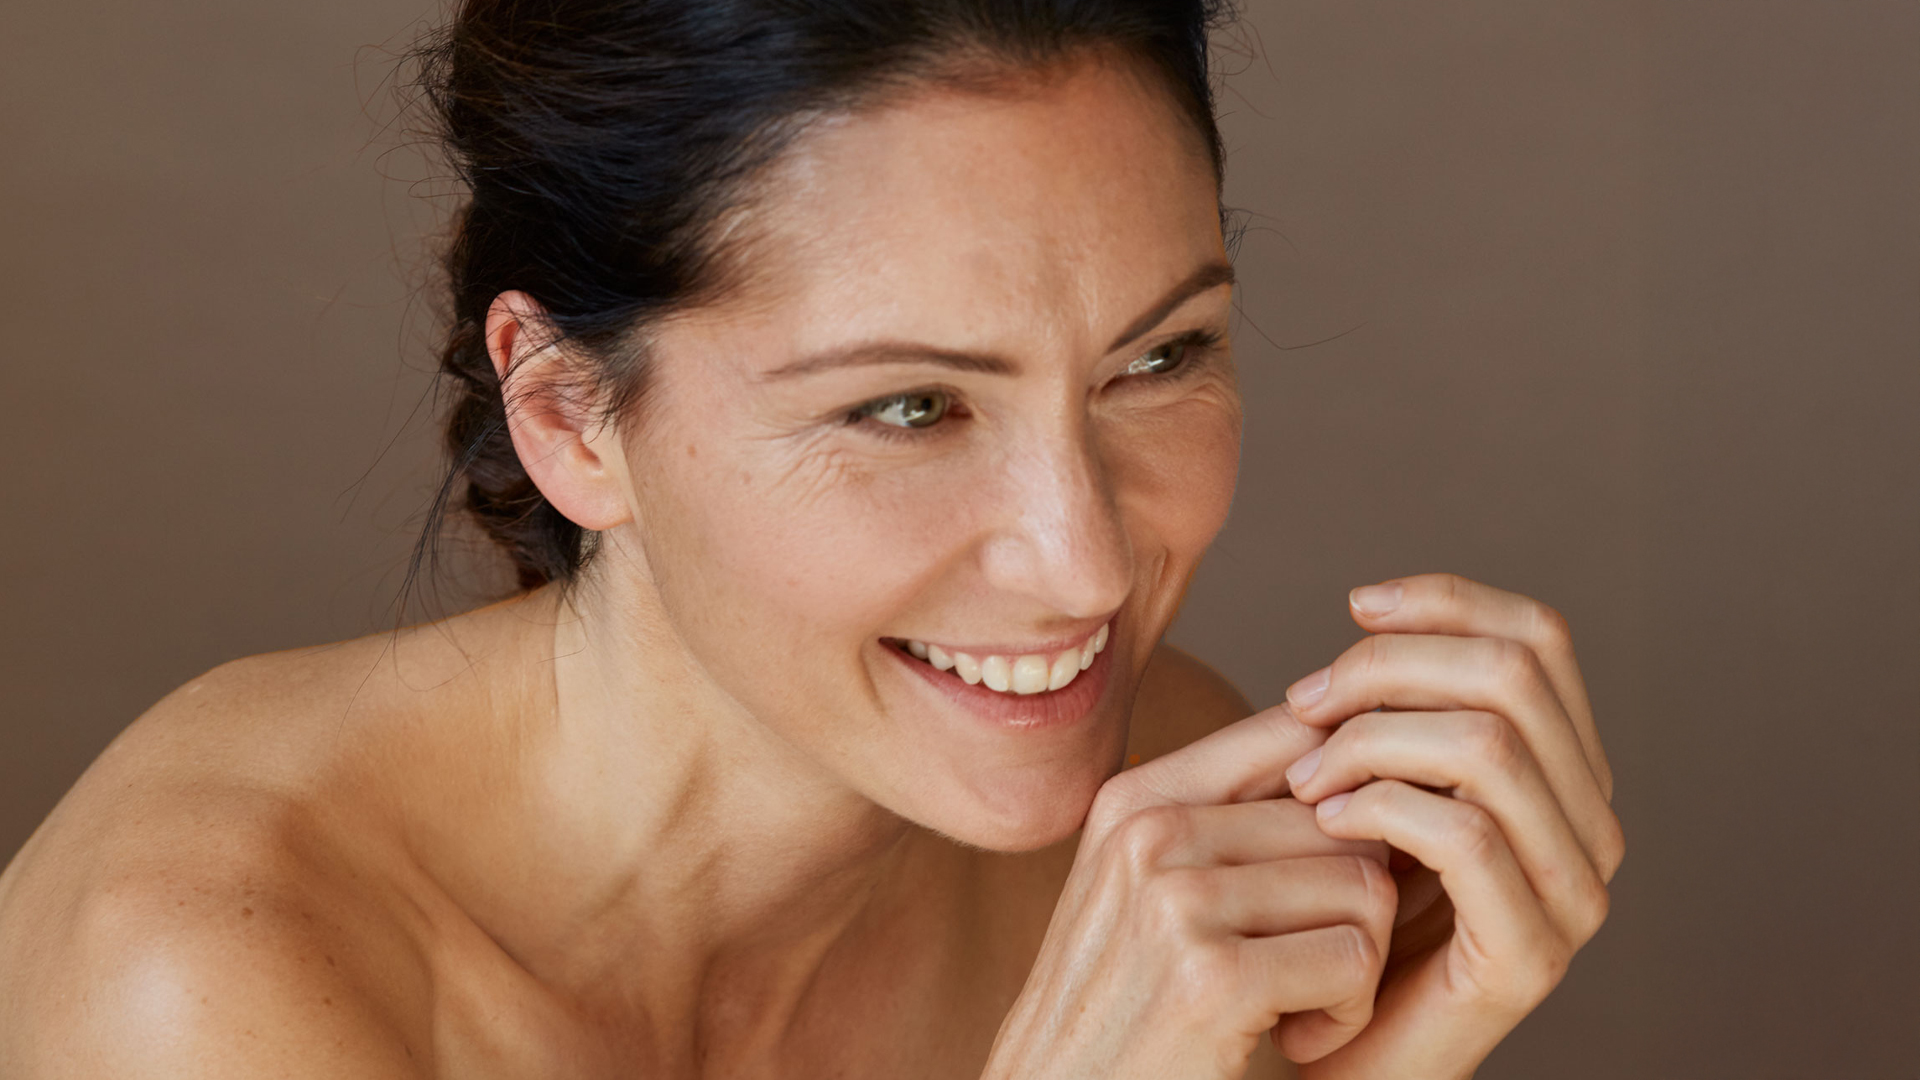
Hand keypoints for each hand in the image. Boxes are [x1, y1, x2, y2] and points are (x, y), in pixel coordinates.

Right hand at [982, 706, 1398, 1079]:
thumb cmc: (1123, 1005)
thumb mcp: (1147, 887)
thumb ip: (1228, 816)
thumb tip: (1352, 743)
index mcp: (1138, 798)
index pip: (1299, 733)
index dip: (1359, 794)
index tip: (1357, 858)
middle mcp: (1151, 833)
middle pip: (1348, 822)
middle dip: (1358, 902)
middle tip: (1314, 965)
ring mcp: (1176, 901)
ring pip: (1364, 888)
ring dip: (1358, 963)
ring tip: (1303, 1002)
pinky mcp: (1213, 977)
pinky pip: (1354, 960)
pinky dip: (1347, 1013)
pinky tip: (1299, 1037)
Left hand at [1280, 573, 1623, 1078]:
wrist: (1340, 1050)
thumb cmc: (1340, 912)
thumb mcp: (1371, 784)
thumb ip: (1394, 709)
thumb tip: (1366, 609)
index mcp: (1563, 772)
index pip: (1538, 638)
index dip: (1446, 600)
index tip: (1354, 607)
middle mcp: (1589, 825)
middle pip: (1515, 676)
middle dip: (1393, 667)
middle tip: (1307, 701)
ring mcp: (1571, 893)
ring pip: (1490, 747)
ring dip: (1374, 738)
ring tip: (1303, 773)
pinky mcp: (1529, 954)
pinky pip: (1464, 835)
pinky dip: (1380, 806)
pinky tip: (1323, 817)